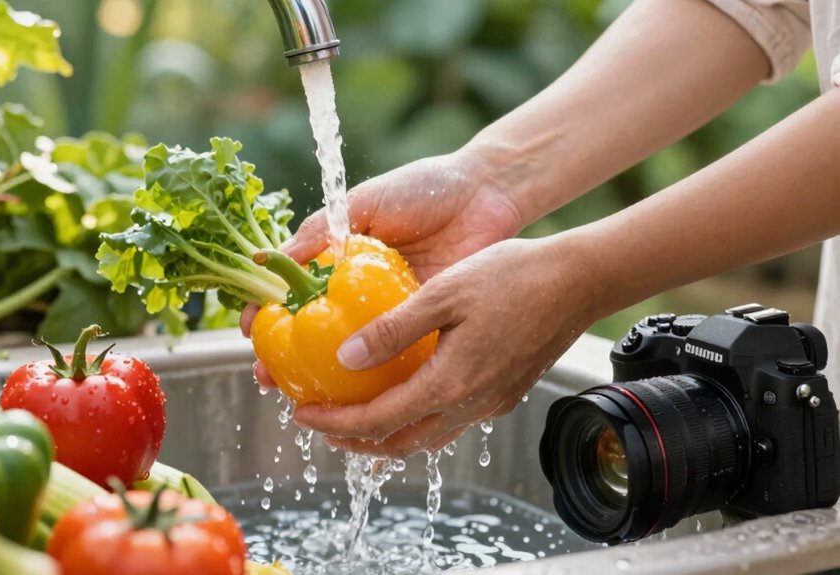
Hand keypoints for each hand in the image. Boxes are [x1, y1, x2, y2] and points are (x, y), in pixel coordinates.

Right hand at [242, 148, 525, 386]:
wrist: (488, 194)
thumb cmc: (425, 188)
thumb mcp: (365, 203)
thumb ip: (322, 230)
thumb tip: (271, 258)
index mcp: (343, 263)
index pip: (294, 294)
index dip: (268, 315)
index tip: (250, 333)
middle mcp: (364, 294)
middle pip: (316, 336)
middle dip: (286, 362)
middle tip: (268, 379)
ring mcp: (394, 314)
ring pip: (353, 356)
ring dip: (326, 381)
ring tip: (302, 398)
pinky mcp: (427, 328)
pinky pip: (397, 359)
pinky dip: (378, 381)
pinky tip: (359, 400)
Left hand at [292, 238, 596, 457]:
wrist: (580, 281)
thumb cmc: (515, 277)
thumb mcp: (443, 294)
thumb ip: (393, 330)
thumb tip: (346, 358)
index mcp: (450, 383)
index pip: (378, 421)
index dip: (335, 423)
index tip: (303, 414)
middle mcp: (471, 405)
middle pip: (400, 443)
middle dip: (355, 442)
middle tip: (320, 425)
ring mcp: (490, 403)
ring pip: (426, 437)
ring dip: (386, 435)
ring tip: (353, 418)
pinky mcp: (504, 394)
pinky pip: (449, 421)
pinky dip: (416, 420)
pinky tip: (404, 396)